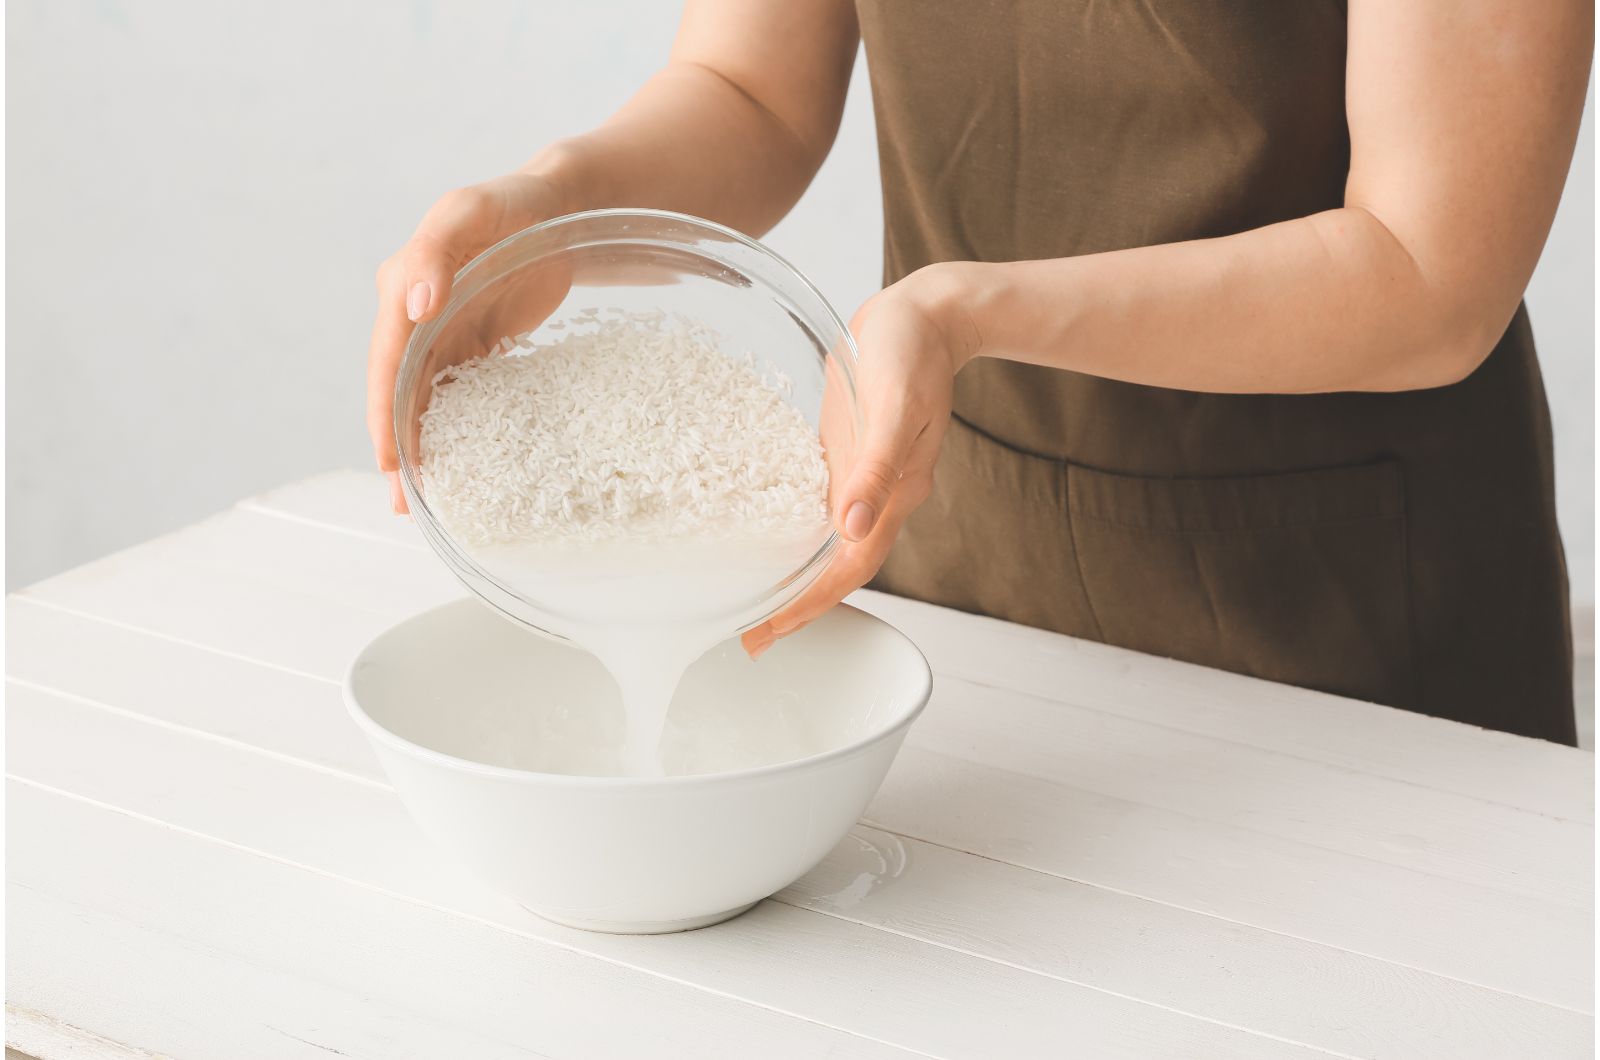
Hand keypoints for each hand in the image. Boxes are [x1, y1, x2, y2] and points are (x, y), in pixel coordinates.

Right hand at [367, 171, 573, 512]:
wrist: (555, 205)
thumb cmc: (510, 202)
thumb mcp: (467, 212)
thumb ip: (432, 253)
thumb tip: (412, 305)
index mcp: (401, 287)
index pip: (386, 361)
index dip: (383, 413)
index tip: (389, 460)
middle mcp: (413, 315)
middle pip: (396, 391)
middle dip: (395, 447)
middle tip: (403, 503)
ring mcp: (441, 332)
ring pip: (421, 400)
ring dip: (420, 448)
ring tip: (425, 500)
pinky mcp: (471, 344)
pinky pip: (456, 394)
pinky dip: (454, 430)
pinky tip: (463, 464)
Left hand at [743, 264, 979, 657]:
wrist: (928, 316)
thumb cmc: (912, 354)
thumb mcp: (897, 408)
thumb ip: (878, 469)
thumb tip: (852, 528)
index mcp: (893, 495)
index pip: (848, 569)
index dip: (808, 603)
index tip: (768, 632)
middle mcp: (877, 496)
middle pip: (835, 567)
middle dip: (796, 604)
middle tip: (751, 636)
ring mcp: (861, 476)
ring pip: (827, 542)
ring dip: (793, 574)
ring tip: (753, 599)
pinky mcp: (847, 453)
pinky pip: (819, 505)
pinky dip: (794, 530)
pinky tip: (767, 534)